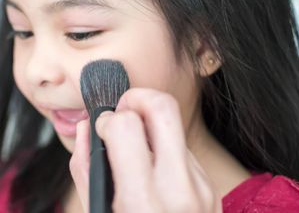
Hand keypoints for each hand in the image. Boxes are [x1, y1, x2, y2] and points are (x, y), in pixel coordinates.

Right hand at [70, 88, 218, 212]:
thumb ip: (88, 169)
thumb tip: (87, 127)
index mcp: (142, 201)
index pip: (125, 125)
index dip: (106, 119)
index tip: (100, 128)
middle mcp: (179, 189)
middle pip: (162, 106)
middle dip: (136, 98)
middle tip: (121, 113)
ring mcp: (202, 187)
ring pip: (174, 127)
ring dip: (149, 127)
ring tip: (132, 149)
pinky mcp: (211, 188)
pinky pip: (184, 152)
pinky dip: (163, 151)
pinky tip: (152, 173)